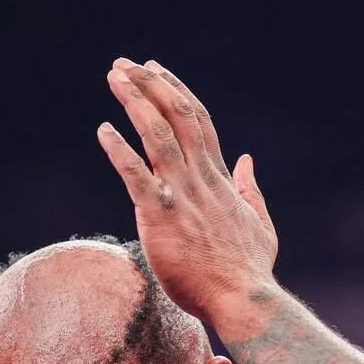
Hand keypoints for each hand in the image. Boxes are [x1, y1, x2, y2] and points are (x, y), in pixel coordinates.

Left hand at [98, 58, 277, 323]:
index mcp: (219, 180)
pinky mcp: (162, 216)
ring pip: (158, 134)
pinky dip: (119, 149)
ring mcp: (182, 195)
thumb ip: (250, 190)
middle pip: (177, 116)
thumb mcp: (260, 223)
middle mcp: (200, 179)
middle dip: (150, 84)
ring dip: (135, 101)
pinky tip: (103, 130)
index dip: (176, 91)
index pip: (199, 122)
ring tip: (113, 77)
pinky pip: (136, 175)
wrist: (243, 299)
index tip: (157, 71)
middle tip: (124, 64)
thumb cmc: (249, 271)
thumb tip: (245, 160)